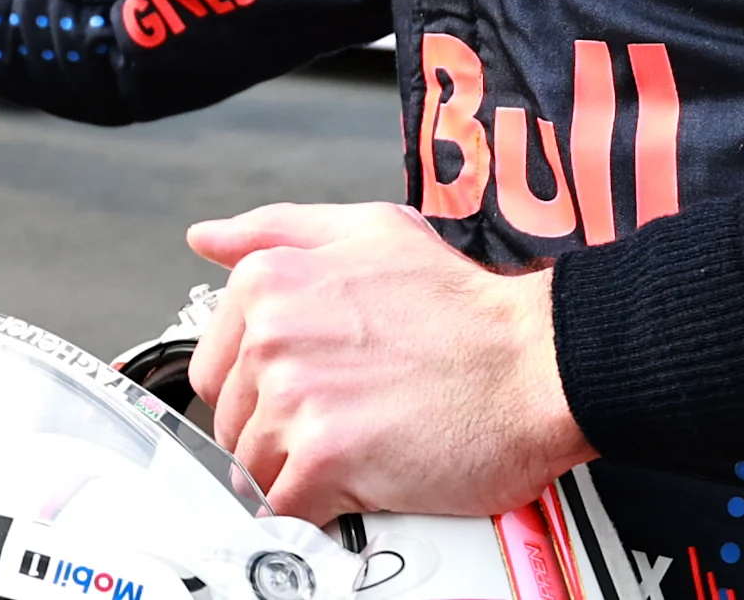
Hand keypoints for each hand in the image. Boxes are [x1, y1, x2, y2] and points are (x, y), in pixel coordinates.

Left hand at [184, 202, 588, 517]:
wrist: (535, 362)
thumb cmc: (464, 306)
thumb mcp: (370, 231)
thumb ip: (278, 230)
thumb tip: (208, 238)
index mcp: (270, 281)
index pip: (213, 366)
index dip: (258, 391)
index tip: (302, 395)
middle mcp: (272, 335)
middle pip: (231, 422)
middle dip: (278, 435)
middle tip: (341, 423)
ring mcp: (295, 397)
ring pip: (254, 469)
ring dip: (300, 475)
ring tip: (358, 451)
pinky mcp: (325, 458)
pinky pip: (283, 510)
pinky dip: (315, 513)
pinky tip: (354, 489)